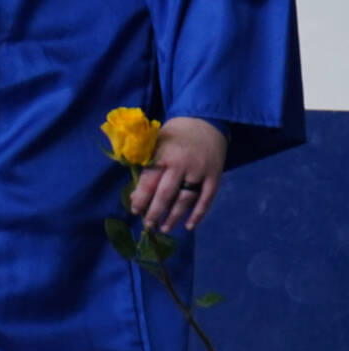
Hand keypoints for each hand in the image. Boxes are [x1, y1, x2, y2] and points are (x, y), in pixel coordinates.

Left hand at [129, 116, 226, 232]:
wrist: (205, 122)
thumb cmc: (173, 136)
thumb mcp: (155, 144)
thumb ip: (146, 167)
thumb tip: (136, 194)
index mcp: (163, 155)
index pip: (149, 182)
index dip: (141, 198)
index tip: (134, 211)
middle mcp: (182, 164)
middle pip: (166, 194)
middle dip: (155, 212)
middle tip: (148, 225)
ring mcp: (201, 171)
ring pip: (185, 199)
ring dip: (174, 217)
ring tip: (164, 228)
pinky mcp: (215, 176)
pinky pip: (207, 199)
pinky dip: (199, 214)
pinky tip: (189, 226)